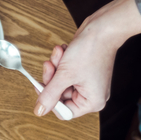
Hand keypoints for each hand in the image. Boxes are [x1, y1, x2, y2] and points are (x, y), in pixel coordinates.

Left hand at [36, 0, 140, 119]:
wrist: (101, 27)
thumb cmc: (91, 50)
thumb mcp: (65, 75)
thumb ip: (49, 95)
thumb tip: (39, 111)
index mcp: (92, 102)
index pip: (64, 112)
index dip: (49, 100)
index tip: (39, 86)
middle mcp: (91, 95)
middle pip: (61, 95)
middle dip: (52, 77)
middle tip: (49, 65)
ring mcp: (88, 83)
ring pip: (60, 81)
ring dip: (56, 66)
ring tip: (59, 53)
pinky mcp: (83, 71)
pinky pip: (65, 72)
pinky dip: (61, 61)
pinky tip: (63, 50)